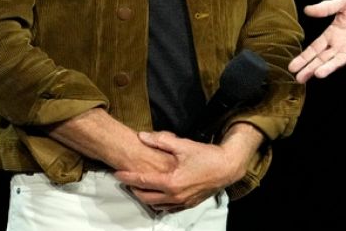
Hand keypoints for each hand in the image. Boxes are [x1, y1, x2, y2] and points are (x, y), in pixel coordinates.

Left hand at [114, 130, 245, 211]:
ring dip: (145, 197)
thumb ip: (161, 141)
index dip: (127, 177)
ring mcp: (182, 202)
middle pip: (145, 197)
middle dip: (133, 189)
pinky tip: (157, 196)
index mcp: (171, 182)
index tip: (117, 174)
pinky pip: (168, 208)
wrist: (228, 167)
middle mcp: (174, 196)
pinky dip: (159, 203)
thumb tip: (142, 136)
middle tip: (126, 181)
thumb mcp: (184, 145)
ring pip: (156, 205)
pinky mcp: (189, 204)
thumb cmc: (207, 156)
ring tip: (140, 188)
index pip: (142, 181)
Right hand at [288, 0, 345, 81]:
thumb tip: (307, 9)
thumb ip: (327, 7)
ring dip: (329, 68)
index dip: (304, 57)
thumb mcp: (344, 2)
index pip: (314, 48)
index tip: (292, 67)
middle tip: (300, 78)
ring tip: (319, 74)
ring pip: (338, 62)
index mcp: (332, 34)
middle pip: (322, 59)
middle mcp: (340, 44)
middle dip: (310, 68)